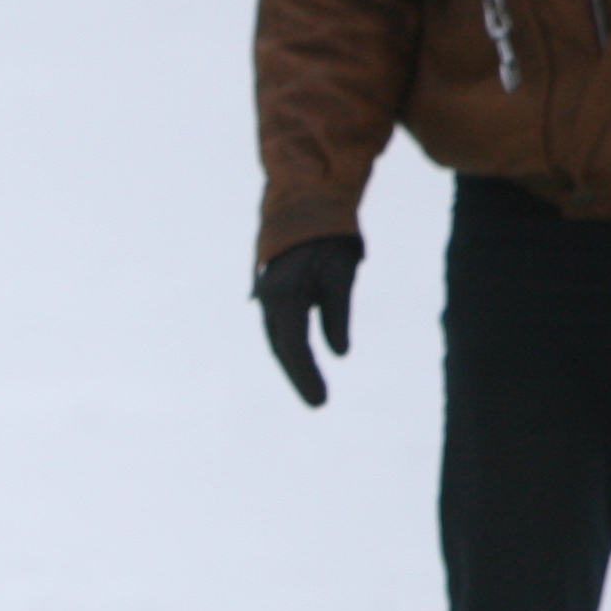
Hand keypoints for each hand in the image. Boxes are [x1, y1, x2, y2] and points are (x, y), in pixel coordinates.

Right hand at [253, 234, 362, 406]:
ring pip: (279, 340)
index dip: (307, 377)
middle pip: (283, 349)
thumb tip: (340, 353)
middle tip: (318, 402)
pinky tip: (301, 360)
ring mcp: (268, 298)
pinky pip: (280, 328)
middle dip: (300, 376)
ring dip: (294, 364)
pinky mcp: (273, 295)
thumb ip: (338, 314)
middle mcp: (271, 301)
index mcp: (286, 296)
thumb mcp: (342, 273)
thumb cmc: (328, 238)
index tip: (321, 402)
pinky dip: (290, 347)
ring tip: (311, 388)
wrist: (304, 208)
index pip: (295, 347)